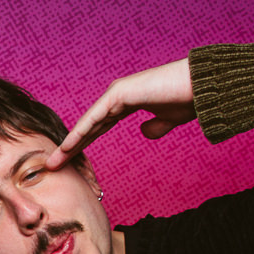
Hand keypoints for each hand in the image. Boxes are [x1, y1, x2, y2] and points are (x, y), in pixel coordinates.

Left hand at [43, 57, 194, 169]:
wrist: (202, 87)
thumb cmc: (188, 100)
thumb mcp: (168, 120)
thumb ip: (156, 126)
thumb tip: (145, 132)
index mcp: (126, 103)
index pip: (98, 127)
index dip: (83, 144)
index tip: (70, 161)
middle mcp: (117, 97)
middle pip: (88, 127)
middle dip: (70, 147)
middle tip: (51, 165)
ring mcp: (116, 94)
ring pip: (87, 123)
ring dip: (69, 143)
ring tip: (53, 162)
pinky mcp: (119, 94)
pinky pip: (95, 118)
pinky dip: (81, 132)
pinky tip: (68, 147)